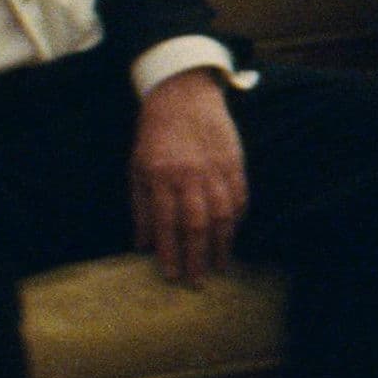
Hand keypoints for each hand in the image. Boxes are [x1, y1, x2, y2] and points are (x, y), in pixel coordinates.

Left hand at [130, 68, 248, 285]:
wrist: (183, 96)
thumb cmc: (155, 135)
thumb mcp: (137, 169)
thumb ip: (141, 208)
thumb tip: (142, 245)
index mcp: (160, 176)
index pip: (166, 224)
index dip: (170, 252)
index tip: (173, 276)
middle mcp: (189, 175)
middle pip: (197, 224)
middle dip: (198, 256)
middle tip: (199, 281)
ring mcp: (215, 167)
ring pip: (222, 213)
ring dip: (222, 243)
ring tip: (220, 264)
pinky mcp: (234, 160)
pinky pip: (240, 195)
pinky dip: (238, 217)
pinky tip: (233, 233)